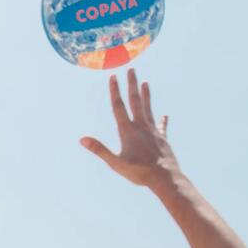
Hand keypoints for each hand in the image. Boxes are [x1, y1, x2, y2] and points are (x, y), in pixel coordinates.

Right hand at [81, 70, 179, 186]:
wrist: (164, 177)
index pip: (119, 107)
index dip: (115, 91)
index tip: (113, 76)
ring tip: (145, 83)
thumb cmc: (139, 172)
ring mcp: (153, 131)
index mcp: (128, 131)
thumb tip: (82, 139)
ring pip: (148, 109)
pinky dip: (162, 120)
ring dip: (146, 95)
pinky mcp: (162, 139)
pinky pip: (161, 126)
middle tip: (132, 70)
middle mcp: (141, 126)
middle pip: (135, 101)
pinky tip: (164, 116)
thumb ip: (99, 149)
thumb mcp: (115, 163)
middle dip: (132, 85)